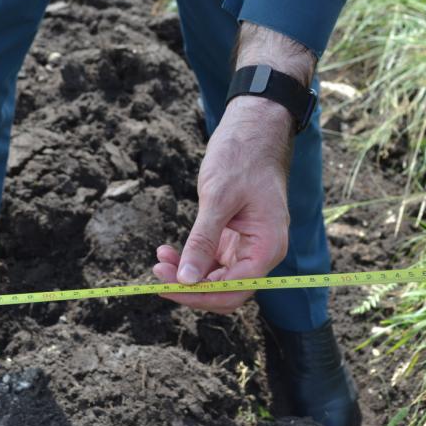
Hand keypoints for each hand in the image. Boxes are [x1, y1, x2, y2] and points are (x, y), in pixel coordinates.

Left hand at [153, 96, 292, 313]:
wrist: (252, 131)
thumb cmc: (242, 158)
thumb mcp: (218, 198)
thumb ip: (202, 242)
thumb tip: (185, 280)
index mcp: (267, 247)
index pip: (234, 288)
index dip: (200, 293)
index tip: (166, 285)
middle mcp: (261, 253)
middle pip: (226, 290)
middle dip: (191, 287)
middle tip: (158, 274)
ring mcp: (248, 246)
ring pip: (216, 278)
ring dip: (187, 274)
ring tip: (159, 259)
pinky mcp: (235, 238)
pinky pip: (212, 261)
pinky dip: (190, 259)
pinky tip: (167, 250)